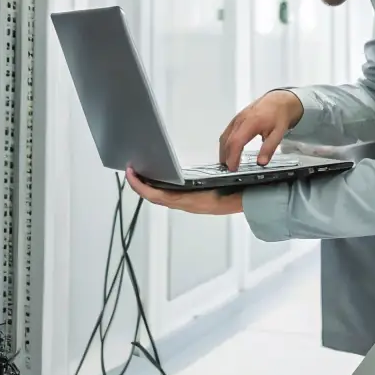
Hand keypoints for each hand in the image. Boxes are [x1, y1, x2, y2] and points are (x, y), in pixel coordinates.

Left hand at [126, 167, 242, 214]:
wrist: (245, 200)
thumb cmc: (232, 191)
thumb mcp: (214, 182)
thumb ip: (197, 182)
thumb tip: (181, 178)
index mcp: (186, 200)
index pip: (155, 195)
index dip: (139, 186)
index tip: (130, 174)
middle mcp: (184, 204)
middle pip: (153, 196)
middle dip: (139, 184)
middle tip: (130, 170)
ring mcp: (186, 204)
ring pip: (160, 197)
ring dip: (148, 186)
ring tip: (141, 173)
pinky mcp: (190, 202)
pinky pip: (168, 197)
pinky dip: (158, 189)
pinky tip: (159, 180)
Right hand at [218, 90, 303, 171]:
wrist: (279, 101)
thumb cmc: (279, 115)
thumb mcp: (279, 133)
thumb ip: (269, 148)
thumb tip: (261, 162)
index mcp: (251, 122)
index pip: (236, 141)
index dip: (232, 156)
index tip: (233, 168)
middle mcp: (241, 119)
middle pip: (227, 140)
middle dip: (226, 156)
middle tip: (229, 169)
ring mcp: (237, 119)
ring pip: (224, 136)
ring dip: (223, 151)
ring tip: (227, 163)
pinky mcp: (236, 119)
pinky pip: (226, 132)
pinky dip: (225, 144)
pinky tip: (228, 151)